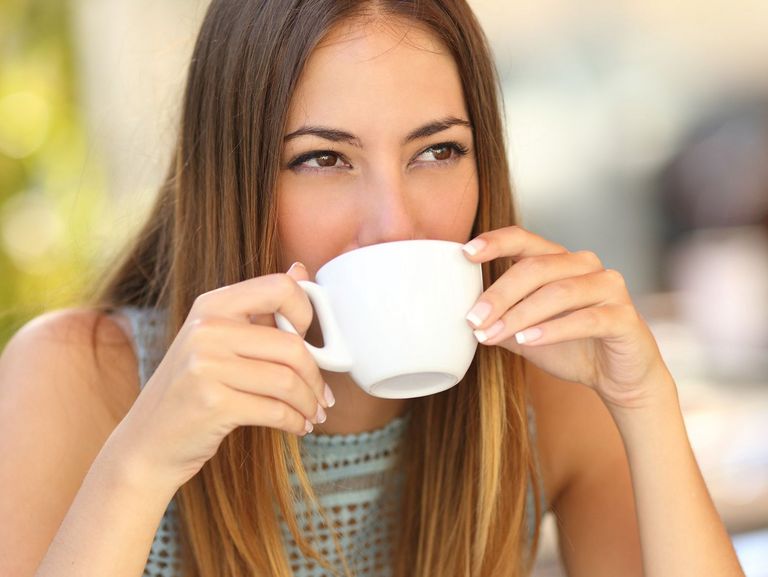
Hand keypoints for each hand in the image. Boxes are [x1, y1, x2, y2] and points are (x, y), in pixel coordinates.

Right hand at [107, 262, 333, 491]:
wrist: (147, 442)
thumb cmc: (192, 390)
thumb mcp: (218, 341)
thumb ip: (260, 309)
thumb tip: (300, 270)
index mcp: (211, 305)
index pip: (279, 288)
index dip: (307, 313)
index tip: (313, 341)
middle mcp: (207, 330)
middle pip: (291, 345)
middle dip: (316, 376)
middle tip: (323, 396)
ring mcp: (206, 366)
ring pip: (287, 381)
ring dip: (309, 404)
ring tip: (313, 414)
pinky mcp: (212, 404)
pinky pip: (275, 410)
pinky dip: (296, 422)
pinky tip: (299, 427)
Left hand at [461, 226, 668, 408]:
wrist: (616, 377)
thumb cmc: (570, 347)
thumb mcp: (524, 333)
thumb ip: (498, 320)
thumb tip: (462, 318)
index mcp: (559, 261)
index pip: (524, 240)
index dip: (495, 242)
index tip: (466, 253)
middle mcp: (585, 266)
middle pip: (536, 268)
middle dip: (500, 294)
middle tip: (474, 319)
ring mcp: (608, 287)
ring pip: (558, 292)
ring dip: (520, 314)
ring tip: (493, 334)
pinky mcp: (624, 317)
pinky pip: (586, 319)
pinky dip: (553, 329)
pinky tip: (528, 340)